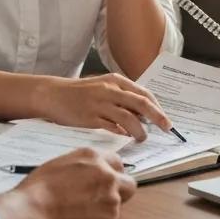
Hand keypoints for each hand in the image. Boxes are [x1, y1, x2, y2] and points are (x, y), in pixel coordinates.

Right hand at [0, 148, 135, 218]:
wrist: (33, 212)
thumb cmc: (38, 188)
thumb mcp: (61, 163)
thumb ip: (83, 165)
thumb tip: (90, 171)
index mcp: (94, 157)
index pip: (117, 162)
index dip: (111, 173)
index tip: (105, 181)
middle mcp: (107, 175)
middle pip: (129, 184)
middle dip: (120, 191)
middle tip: (104, 198)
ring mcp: (111, 198)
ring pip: (118, 205)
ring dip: (105, 209)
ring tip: (81, 212)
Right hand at [37, 73, 171, 140]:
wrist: (53, 94)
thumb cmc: (80, 93)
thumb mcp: (103, 87)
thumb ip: (122, 98)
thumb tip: (142, 114)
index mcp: (115, 80)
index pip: (144, 94)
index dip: (158, 107)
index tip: (166, 119)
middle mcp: (109, 89)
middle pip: (141, 104)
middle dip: (157, 117)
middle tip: (167, 128)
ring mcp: (100, 103)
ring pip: (128, 117)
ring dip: (139, 130)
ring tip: (142, 137)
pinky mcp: (90, 117)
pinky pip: (112, 127)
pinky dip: (121, 133)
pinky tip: (125, 137)